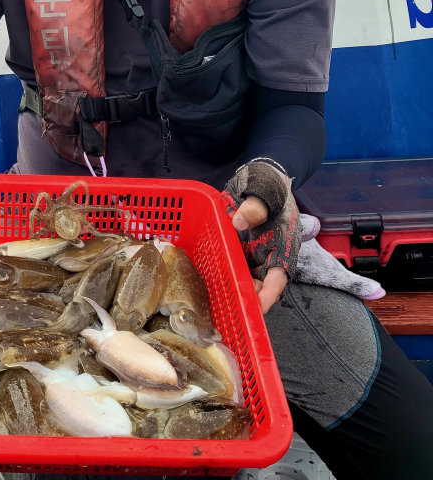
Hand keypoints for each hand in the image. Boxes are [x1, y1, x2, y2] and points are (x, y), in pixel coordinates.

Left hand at [223, 159, 301, 313]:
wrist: (258, 174)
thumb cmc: (268, 182)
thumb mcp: (266, 190)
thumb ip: (256, 206)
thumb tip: (241, 222)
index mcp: (283, 245)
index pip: (278, 277)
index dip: (268, 294)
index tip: (256, 308)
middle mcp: (268, 253)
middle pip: (258, 284)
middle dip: (244, 298)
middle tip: (225, 309)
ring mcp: (252, 251)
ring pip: (242, 276)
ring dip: (230, 287)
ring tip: (211, 303)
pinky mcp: (237, 246)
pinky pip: (228, 262)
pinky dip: (219, 270)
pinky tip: (201, 279)